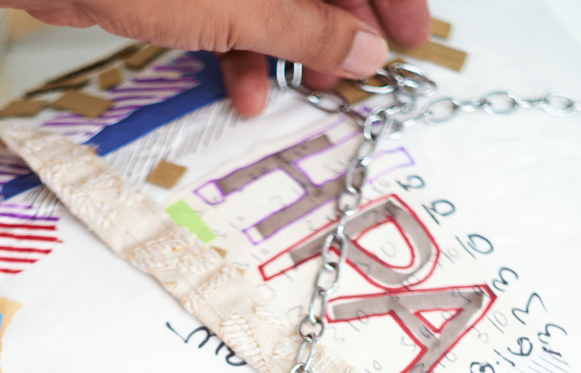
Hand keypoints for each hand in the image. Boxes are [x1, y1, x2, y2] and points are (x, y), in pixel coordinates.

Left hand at [6, 0, 430, 114]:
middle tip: (360, 76)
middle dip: (343, 26)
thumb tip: (369, 52)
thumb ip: (310, 28)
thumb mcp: (241, 3)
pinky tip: (245, 92)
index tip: (412, 37)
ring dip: (296, 47)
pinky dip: (242, 51)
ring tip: (310, 92)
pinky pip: (232, 11)